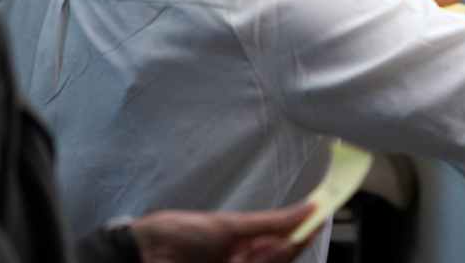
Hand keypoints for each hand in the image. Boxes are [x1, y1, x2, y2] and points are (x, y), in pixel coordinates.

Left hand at [131, 201, 315, 262]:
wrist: (145, 255)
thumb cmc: (184, 234)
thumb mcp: (231, 226)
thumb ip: (272, 222)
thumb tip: (308, 208)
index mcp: (246, 244)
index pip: (284, 242)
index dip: (303, 232)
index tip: (319, 218)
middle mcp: (243, 261)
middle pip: (279, 260)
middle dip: (283, 249)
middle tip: (275, 241)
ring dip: (263, 258)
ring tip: (241, 254)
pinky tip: (242, 259)